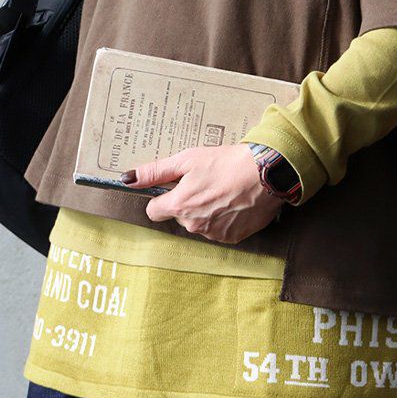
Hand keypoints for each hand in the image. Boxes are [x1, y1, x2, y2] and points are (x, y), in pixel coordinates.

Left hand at [120, 144, 284, 242]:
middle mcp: (194, 225)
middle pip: (179, 217)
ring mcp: (214, 234)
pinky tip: (235, 203)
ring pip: (200, 224)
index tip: (176, 187)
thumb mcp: (188, 159)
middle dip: (188, 203)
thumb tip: (128, 179)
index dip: (163, 198)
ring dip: (207, 212)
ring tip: (224, 192)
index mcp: (179, 206)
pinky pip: (220, 230)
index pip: (154, 211)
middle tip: (206, 184)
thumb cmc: (227, 163)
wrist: (267, 174)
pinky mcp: (233, 238)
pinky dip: (225, 219)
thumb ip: (155, 172)